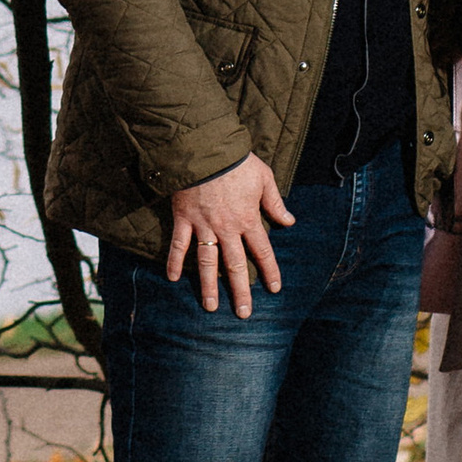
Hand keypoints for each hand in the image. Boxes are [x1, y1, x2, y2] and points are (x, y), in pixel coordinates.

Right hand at [166, 153, 293, 315]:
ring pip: (207, 262)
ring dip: (209, 285)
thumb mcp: (264, 178)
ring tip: (210, 307)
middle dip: (240, 290)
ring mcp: (203, 225)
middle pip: (235, 265)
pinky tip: (172, 279)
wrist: (205, 148)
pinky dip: (175, 261)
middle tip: (243, 313)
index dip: (270, 271)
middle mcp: (227, 228)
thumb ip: (275, 202)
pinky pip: (179, 244)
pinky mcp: (184, 218)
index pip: (262, 251)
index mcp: (248, 219)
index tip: (274, 289)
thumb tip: (289, 221)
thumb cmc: (237, 161)